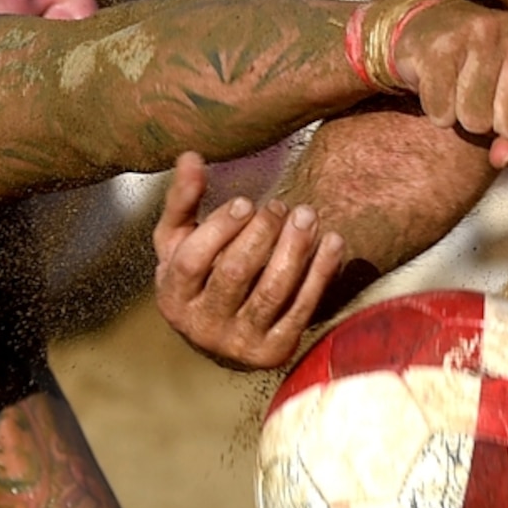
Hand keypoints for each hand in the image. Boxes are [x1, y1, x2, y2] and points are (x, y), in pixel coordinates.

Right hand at [151, 153, 347, 369]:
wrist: (221, 333)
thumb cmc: (199, 273)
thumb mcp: (180, 240)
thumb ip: (183, 201)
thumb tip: (191, 156)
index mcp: (174, 297)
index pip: (194, 261)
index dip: (221, 229)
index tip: (248, 202)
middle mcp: (202, 326)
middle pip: (234, 275)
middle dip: (262, 234)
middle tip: (282, 206)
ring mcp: (239, 343)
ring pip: (271, 292)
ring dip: (294, 250)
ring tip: (308, 216)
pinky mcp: (274, 351)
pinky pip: (301, 309)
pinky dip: (320, 274)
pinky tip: (333, 242)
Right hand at [386, 0, 507, 168]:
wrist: (432, 32)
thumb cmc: (486, 80)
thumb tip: (503, 156)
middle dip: (495, 129)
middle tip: (486, 104)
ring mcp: (481, 35)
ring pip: (475, 120)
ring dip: (463, 119)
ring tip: (462, 92)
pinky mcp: (440, 46)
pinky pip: (442, 111)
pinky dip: (438, 112)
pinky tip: (442, 87)